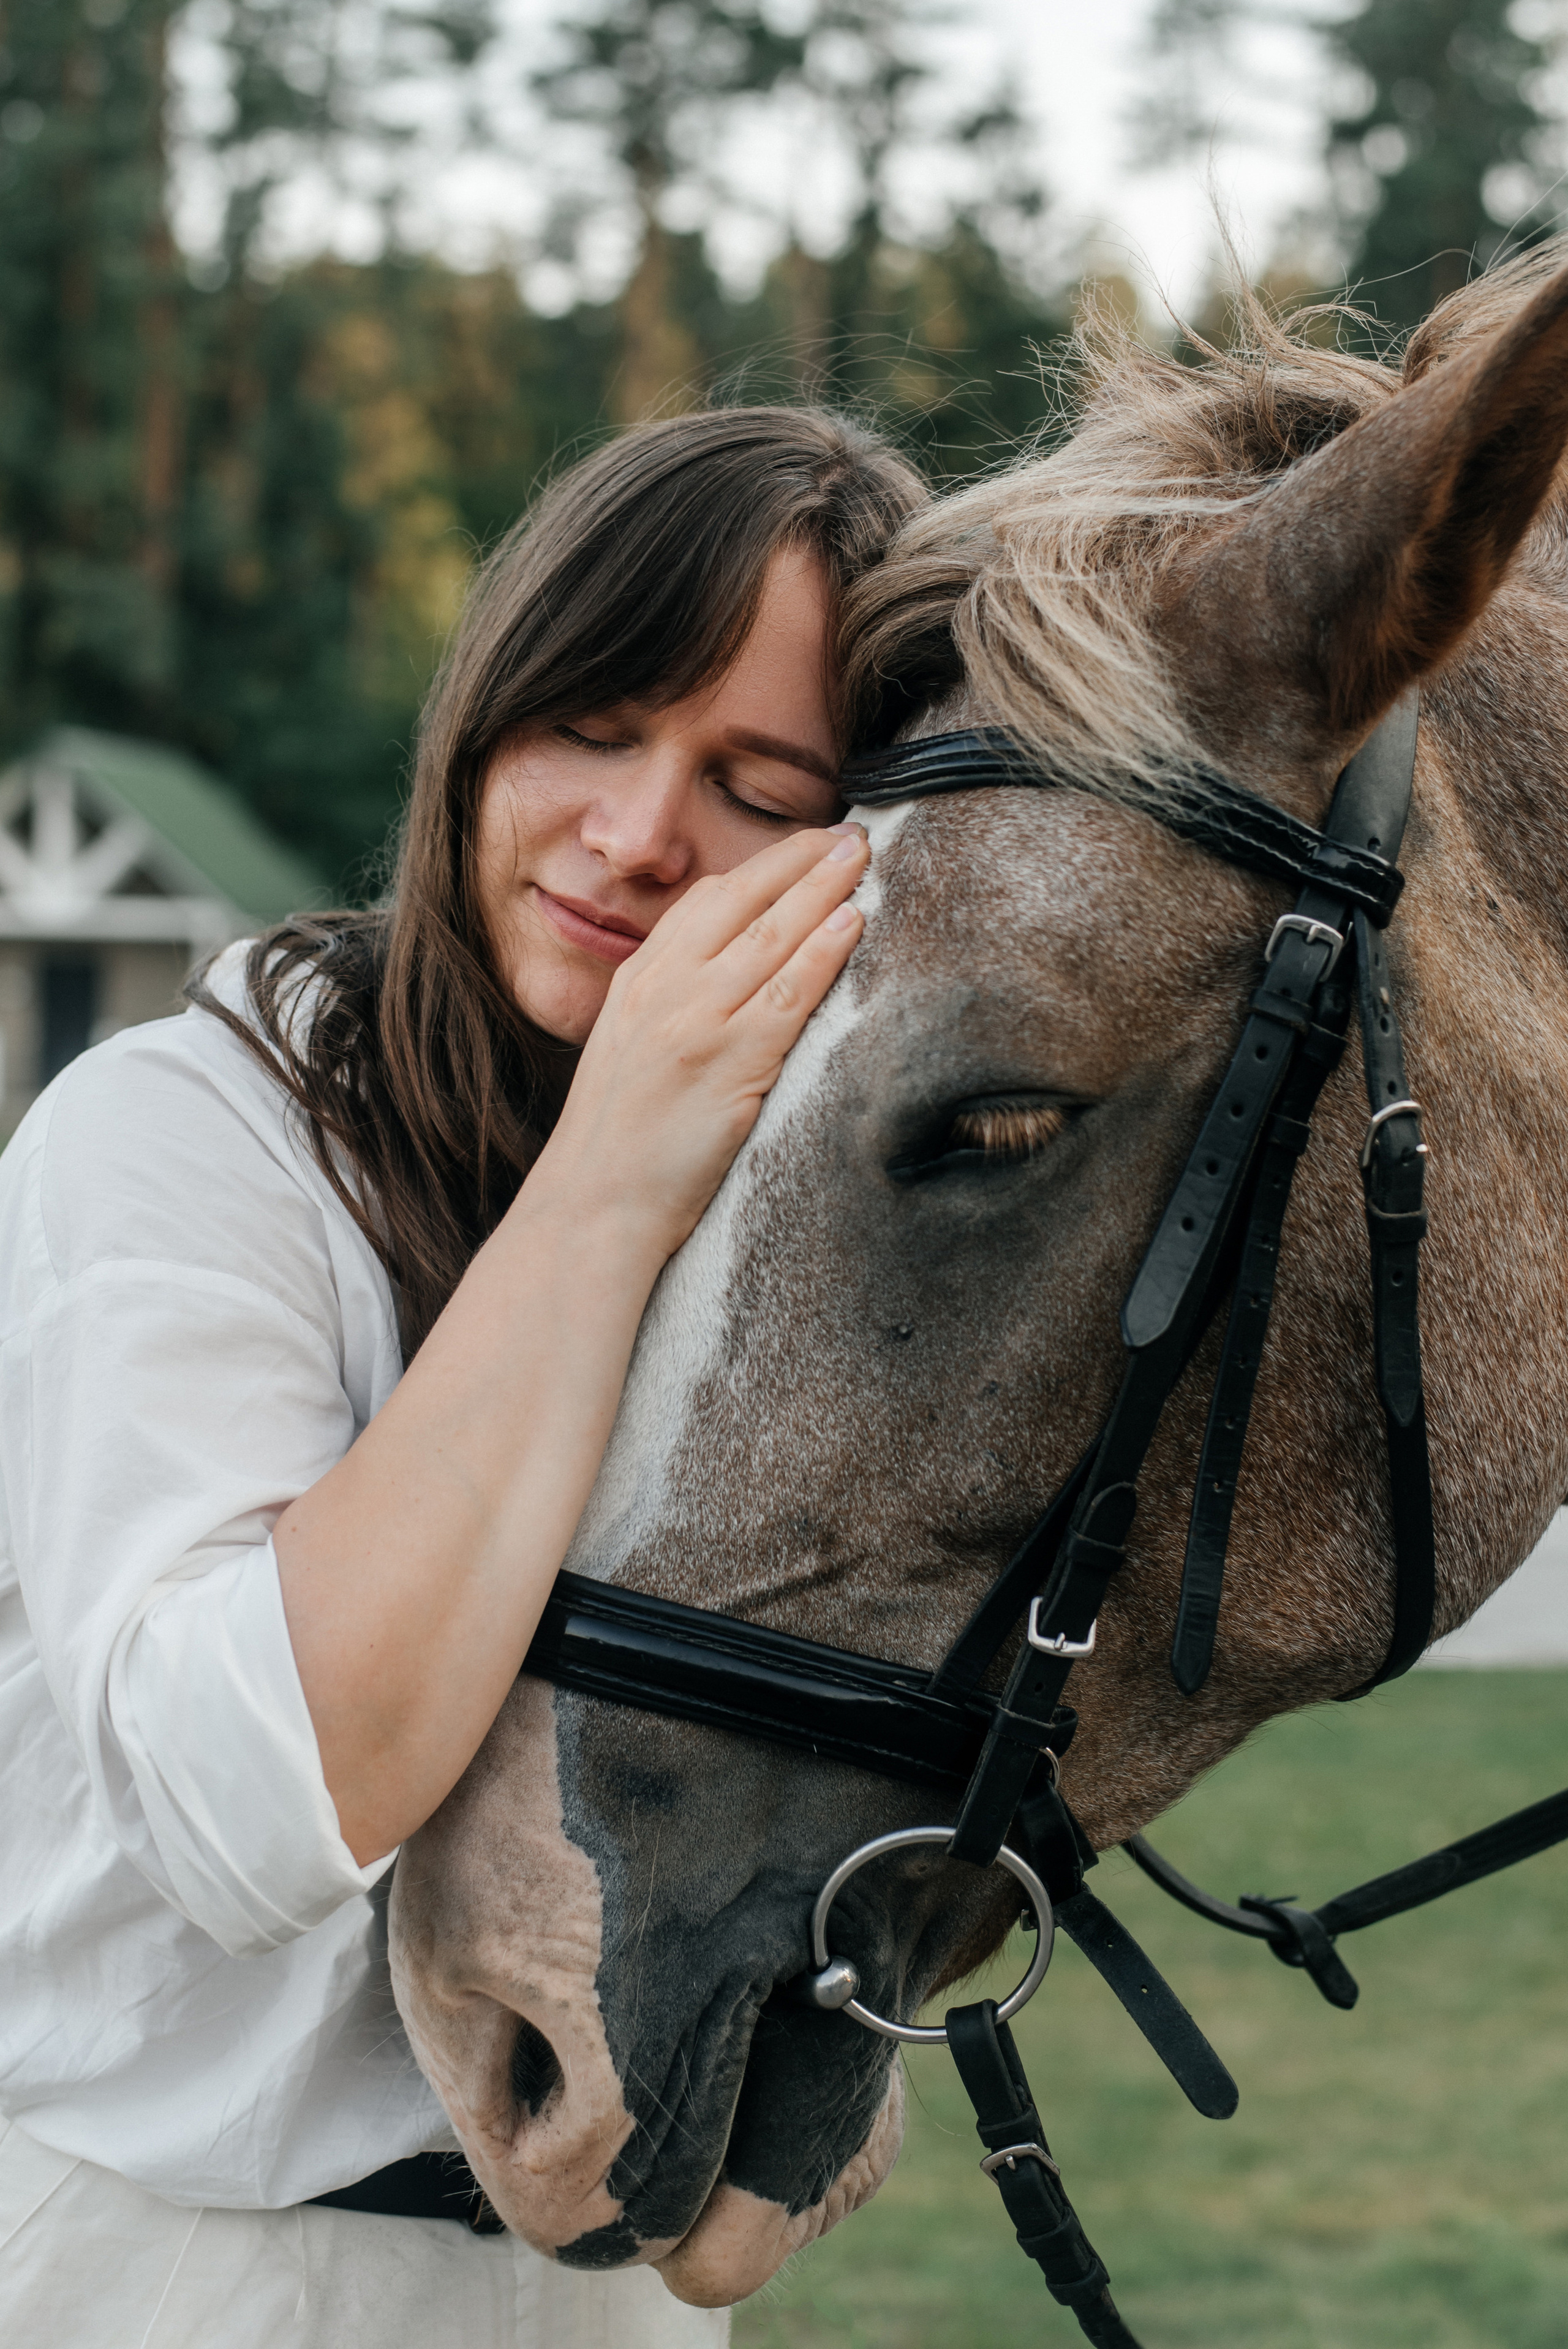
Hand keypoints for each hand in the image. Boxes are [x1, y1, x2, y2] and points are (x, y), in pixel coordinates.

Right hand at [528, 824, 869, 1259]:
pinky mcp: (728, 1064)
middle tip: (849, 835)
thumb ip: (669, 1004)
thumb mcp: (628, 1051)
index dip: (760, 868)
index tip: (802, 849)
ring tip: (863, 859)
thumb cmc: (616, 1144)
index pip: (704, 902)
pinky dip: (822, 953)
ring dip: (823, 889)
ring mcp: (696, 1023)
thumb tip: (725, 977)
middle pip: (742, 901)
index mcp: (637, 982)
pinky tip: (852, 923)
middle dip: (800, 859)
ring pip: (771, 936)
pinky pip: (786, 995)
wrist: (591, 1207)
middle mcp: (663, 989)